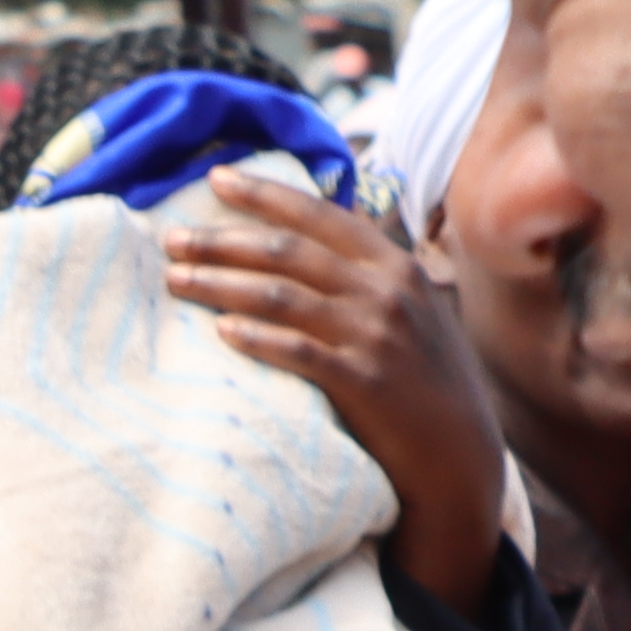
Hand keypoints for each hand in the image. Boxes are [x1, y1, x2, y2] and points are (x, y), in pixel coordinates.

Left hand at [169, 171, 516, 601]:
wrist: (459, 453)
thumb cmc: (424, 382)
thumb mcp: (411, 312)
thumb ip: (368, 278)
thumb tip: (310, 248)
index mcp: (393, 265)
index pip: (319, 214)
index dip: (265, 193)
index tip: (216, 177)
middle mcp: (385, 290)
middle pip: (287, 251)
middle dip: (222, 239)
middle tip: (172, 238)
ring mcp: (375, 335)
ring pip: (282, 295)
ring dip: (221, 284)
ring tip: (175, 280)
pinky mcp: (364, 382)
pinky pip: (298, 352)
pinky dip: (256, 338)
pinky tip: (219, 332)